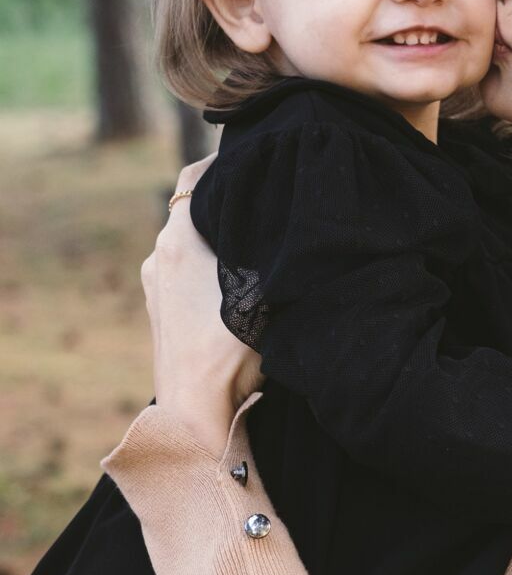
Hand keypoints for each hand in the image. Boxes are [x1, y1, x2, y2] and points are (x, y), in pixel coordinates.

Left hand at [141, 157, 262, 455]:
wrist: (198, 415)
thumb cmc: (233, 355)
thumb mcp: (265, 288)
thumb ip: (271, 245)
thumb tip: (294, 210)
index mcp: (179, 238)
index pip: (199, 174)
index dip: (228, 162)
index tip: (257, 160)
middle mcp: (158, 254)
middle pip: (193, 207)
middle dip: (227, 202)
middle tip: (266, 202)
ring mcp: (154, 285)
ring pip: (187, 243)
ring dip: (216, 240)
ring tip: (255, 247)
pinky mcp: (158, 313)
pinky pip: (182, 274)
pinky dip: (205, 269)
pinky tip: (235, 286)